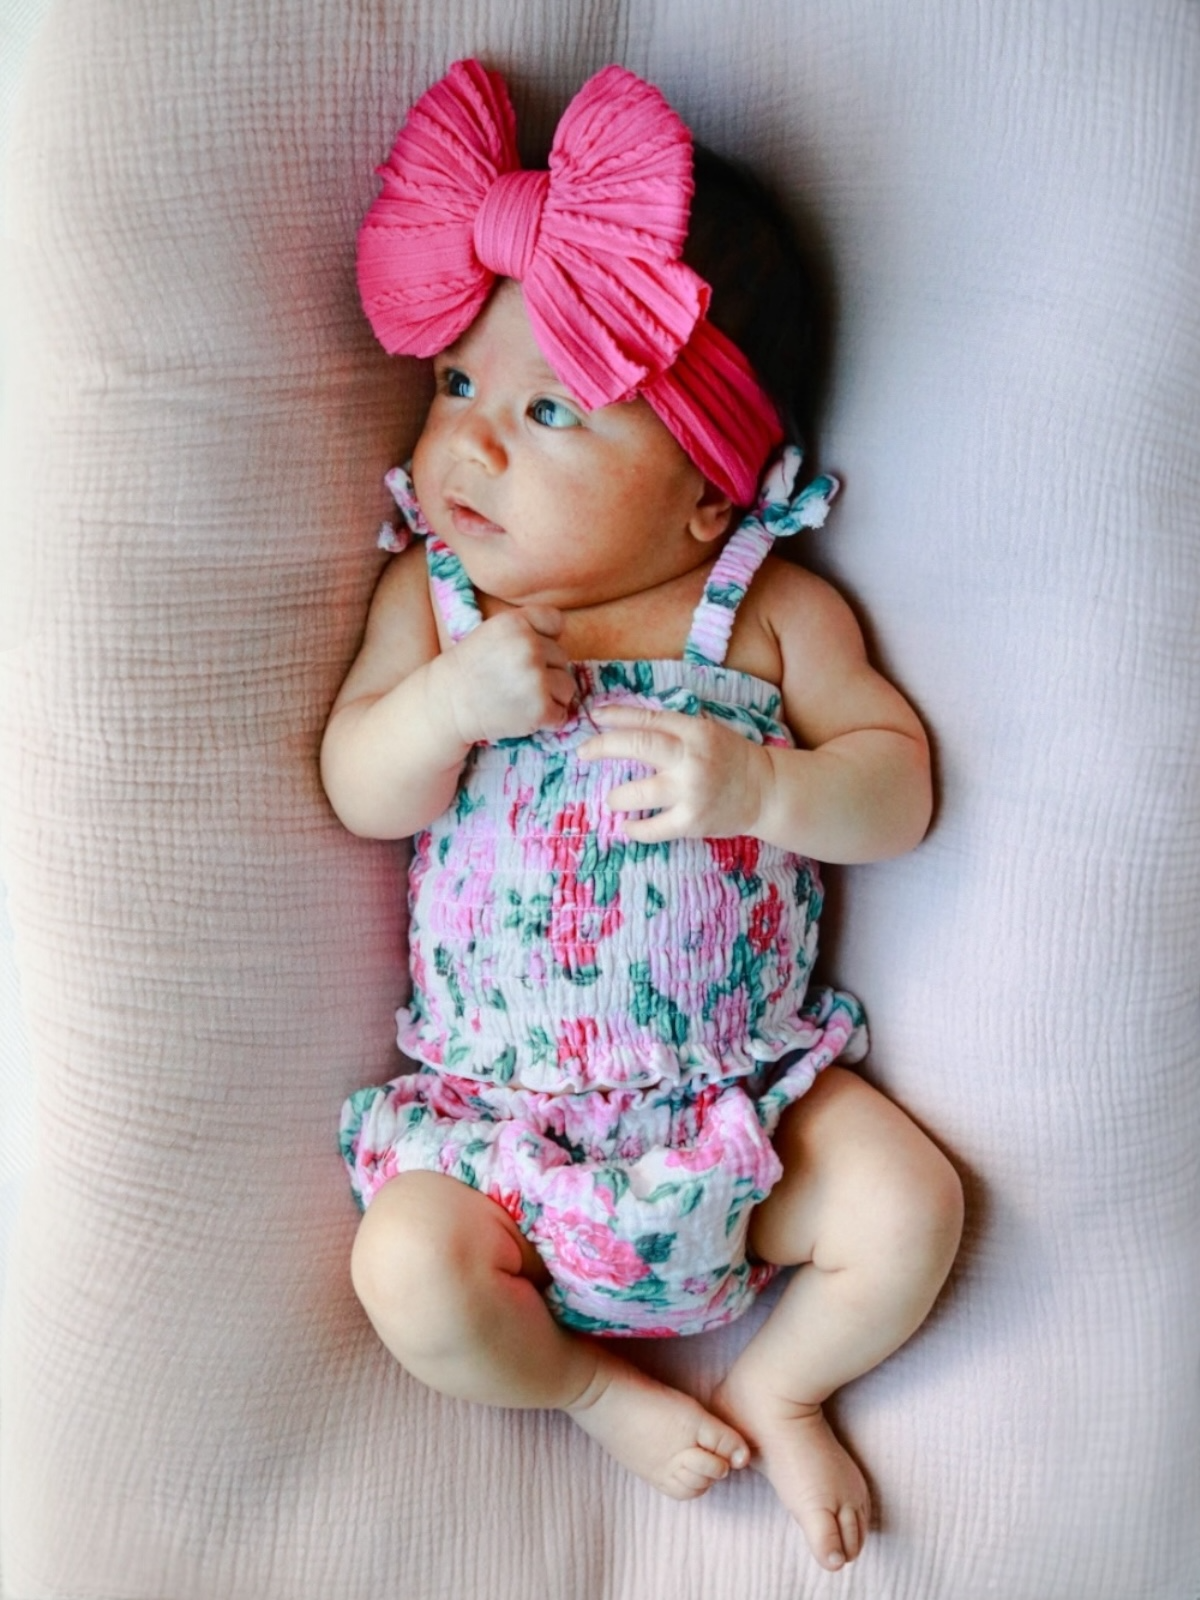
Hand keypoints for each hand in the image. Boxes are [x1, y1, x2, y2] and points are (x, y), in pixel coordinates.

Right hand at [433, 606, 575, 745]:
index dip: (545, 639)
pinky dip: (547, 718)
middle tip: (515, 682)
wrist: (447, 705)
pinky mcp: (540, 709)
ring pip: (567, 686)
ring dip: (550, 696)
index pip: (556, 622)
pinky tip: (523, 714)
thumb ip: (526, 628)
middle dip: (546, 671)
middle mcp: (529, 647)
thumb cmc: (471, 669)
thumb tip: (561, 638)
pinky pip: (561, 713)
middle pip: (562, 657)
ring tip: (521, 698)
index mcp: (516, 623)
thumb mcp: (494, 632)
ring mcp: (536, 679)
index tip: (524, 653)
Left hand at [578, 704, 769, 841]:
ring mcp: (691, 792)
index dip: (616, 716)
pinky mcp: (692, 821)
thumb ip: (671, 729)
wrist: (765, 791)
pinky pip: (652, 829)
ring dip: (616, 797)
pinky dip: (634, 829)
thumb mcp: (705, 732)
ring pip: (637, 793)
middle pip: (637, 746)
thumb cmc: (728, 758)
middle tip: (583, 753)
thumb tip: (624, 725)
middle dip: (602, 747)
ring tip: (612, 799)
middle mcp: (691, 758)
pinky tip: (628, 826)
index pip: (648, 718)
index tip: (593, 717)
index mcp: (694, 731)